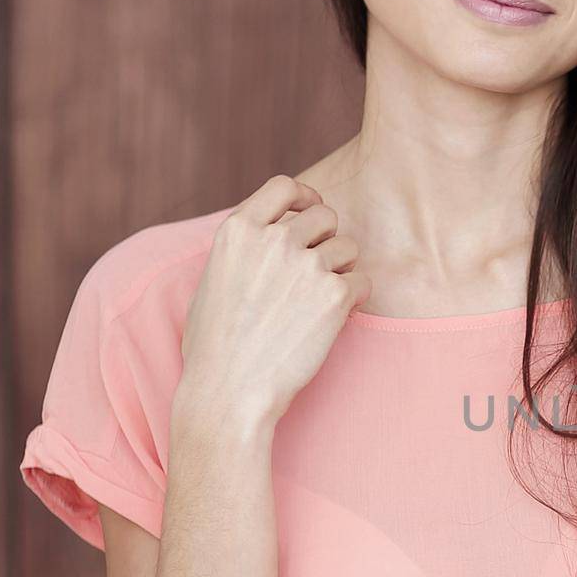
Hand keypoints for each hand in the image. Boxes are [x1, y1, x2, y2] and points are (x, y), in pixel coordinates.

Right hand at [178, 173, 370, 427]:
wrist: (230, 390)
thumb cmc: (214, 347)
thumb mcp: (212, 280)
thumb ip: (243, 250)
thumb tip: (266, 236)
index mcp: (238, 231)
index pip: (283, 186)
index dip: (304, 196)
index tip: (310, 210)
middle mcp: (274, 240)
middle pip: (325, 216)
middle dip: (327, 240)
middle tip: (318, 271)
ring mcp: (306, 265)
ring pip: (349, 248)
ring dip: (342, 271)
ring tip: (320, 303)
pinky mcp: (335, 294)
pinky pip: (363, 282)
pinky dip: (356, 300)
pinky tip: (335, 321)